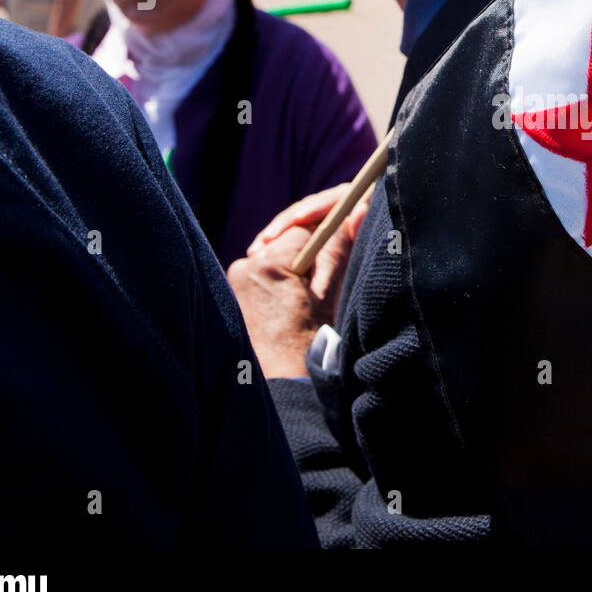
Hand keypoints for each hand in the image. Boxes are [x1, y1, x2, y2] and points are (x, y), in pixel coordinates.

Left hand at [227, 184, 370, 378]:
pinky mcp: (235, 292)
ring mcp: (235, 279)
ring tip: (312, 294)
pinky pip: (265, 271)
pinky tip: (296, 301)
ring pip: (278, 255)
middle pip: (290, 238)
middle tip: (331, 273)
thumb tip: (357, 207)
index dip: (330, 229)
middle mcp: (244, 265)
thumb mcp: (331, 292)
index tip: (348, 236)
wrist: (282, 384)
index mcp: (268, 262)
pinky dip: (284, 278)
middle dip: (313, 247)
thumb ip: (340, 246)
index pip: (305, 226)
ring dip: (299, 264)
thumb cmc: (310, 343)